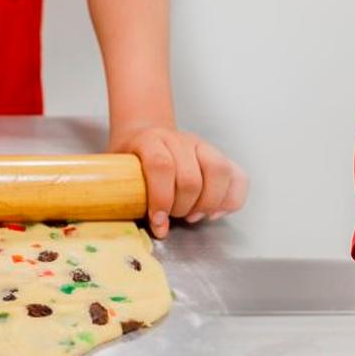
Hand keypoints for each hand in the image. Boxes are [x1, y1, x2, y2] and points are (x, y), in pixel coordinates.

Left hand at [109, 126, 246, 238]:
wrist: (145, 133)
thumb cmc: (130, 159)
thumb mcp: (116, 169)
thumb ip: (120, 191)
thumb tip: (127, 222)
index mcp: (151, 141)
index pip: (162, 166)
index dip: (161, 198)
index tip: (158, 222)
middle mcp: (180, 140)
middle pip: (191, 177)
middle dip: (182, 207)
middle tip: (173, 218)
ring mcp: (203, 146)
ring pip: (219, 172)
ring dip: (209, 203)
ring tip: (194, 216)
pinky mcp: (219, 156)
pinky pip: (238, 176)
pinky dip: (232, 199)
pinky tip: (215, 212)